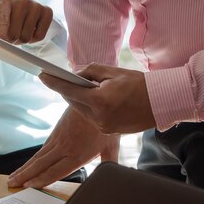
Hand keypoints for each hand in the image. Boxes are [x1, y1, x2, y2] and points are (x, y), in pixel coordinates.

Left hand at [0, 0, 52, 43]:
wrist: (23, 14)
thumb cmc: (4, 20)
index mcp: (5, 1)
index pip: (2, 23)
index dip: (1, 37)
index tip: (1, 40)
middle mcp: (21, 0)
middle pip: (14, 34)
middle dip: (11, 40)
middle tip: (11, 36)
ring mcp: (35, 5)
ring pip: (27, 36)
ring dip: (22, 40)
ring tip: (20, 33)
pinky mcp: (47, 11)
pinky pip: (40, 35)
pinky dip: (34, 39)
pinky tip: (31, 31)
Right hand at [7, 108, 119, 187]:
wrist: (95, 98)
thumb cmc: (105, 126)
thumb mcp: (111, 147)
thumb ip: (109, 164)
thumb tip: (113, 177)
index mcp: (77, 155)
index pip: (54, 171)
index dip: (40, 180)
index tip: (28, 186)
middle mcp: (65, 148)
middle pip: (41, 165)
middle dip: (25, 176)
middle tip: (12, 184)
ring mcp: (58, 140)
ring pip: (38, 158)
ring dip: (24, 168)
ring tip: (13, 178)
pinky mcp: (56, 133)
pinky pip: (41, 150)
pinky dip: (32, 160)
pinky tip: (27, 165)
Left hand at [40, 64, 155, 133]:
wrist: (161, 102)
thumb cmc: (139, 84)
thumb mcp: (113, 72)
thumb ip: (90, 71)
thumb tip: (75, 75)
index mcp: (100, 100)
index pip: (70, 90)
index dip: (54, 82)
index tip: (42, 76)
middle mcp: (99, 117)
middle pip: (74, 102)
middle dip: (67, 90)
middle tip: (59, 79)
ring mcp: (104, 126)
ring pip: (82, 111)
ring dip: (79, 100)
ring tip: (80, 88)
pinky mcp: (109, 131)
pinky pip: (92, 118)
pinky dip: (90, 108)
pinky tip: (94, 100)